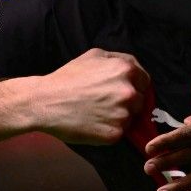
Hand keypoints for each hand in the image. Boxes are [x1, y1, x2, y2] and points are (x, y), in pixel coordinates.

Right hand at [34, 48, 149, 144]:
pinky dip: (110, 130)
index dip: (135, 86)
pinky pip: (120, 133)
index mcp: (126, 70)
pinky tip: (94, 123)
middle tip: (106, 103)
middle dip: (128, 103)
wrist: (45, 101)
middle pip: (140, 101)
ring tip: (98, 113)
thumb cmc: (68, 77)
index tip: (122, 91)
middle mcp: (129, 92)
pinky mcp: (114, 134)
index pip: (145, 82)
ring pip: (132, 118)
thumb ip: (118, 59)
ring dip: (120, 117)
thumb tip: (133, 68)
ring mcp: (123, 114)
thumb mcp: (94, 55)